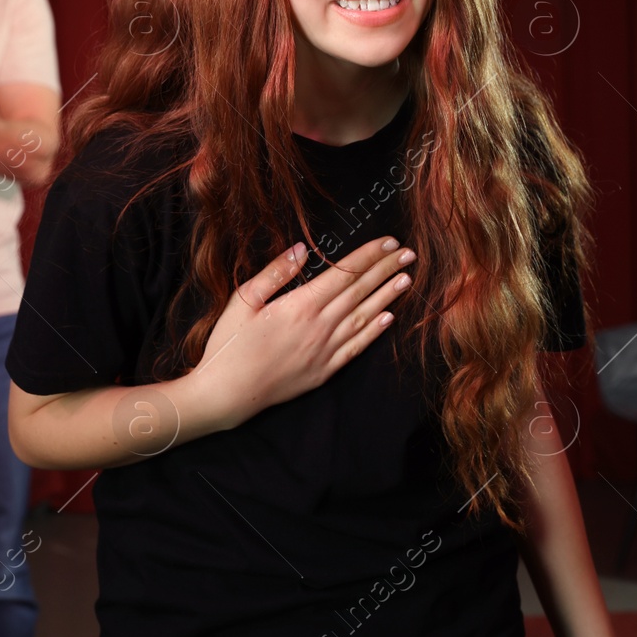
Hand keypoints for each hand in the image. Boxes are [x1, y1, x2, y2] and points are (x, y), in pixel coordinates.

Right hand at [194, 235, 416, 426]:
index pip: (345, 273)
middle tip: (410, 254)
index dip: (369, 256)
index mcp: (301, 305)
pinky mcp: (324, 371)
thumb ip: (275, 273)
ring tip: (407, 279)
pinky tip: (389, 318)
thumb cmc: (229, 344)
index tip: (390, 242)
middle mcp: (319, 327)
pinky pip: (356, 348)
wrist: (226, 394)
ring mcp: (325, 351)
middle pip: (360, 292)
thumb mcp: (243, 299)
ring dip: (387, 297)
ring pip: (364, 318)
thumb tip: (302, 249)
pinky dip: (375, 332)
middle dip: (386, 270)